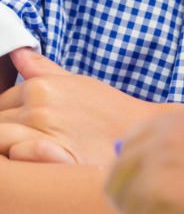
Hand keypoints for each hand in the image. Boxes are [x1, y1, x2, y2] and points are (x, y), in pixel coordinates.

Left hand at [0, 48, 161, 164]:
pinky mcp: (51, 156)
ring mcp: (42, 132)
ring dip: (8, 148)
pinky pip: (17, 156)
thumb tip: (19, 53)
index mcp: (40, 87)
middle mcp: (37, 107)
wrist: (140, 133)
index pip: (0, 104)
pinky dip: (20, 159)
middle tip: (31, 140)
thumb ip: (42, 69)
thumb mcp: (78, 83)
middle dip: (5, 133)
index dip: (7, 118)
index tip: (23, 128)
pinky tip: (38, 161)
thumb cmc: (110, 111)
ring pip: (0, 141)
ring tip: (32, 153)